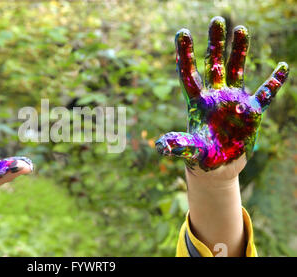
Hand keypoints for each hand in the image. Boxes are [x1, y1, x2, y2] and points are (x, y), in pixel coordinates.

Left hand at [155, 16, 288, 173]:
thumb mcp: (189, 149)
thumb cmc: (200, 156)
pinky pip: (264, 94)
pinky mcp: (251, 111)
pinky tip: (282, 67)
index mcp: (196, 102)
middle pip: (213, 64)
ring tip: (241, 29)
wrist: (218, 165)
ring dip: (239, 51)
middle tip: (216, 20)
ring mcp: (233, 101)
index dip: (185, 54)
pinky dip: (274, 83)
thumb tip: (161, 145)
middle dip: (215, 43)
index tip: (182, 32)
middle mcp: (214, 96)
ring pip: (236, 70)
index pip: (189, 73)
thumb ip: (178, 144)